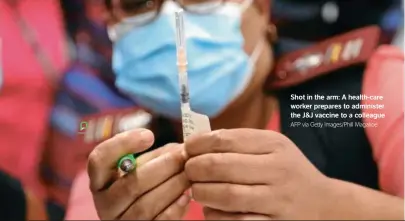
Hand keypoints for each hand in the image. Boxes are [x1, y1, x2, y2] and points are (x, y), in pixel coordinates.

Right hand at [88, 129, 190, 219]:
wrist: (146, 217)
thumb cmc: (146, 184)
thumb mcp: (144, 167)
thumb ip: (157, 155)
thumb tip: (182, 148)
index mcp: (101, 180)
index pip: (99, 159)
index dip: (123, 144)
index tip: (149, 135)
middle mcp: (105, 204)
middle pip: (131, 184)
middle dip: (163, 167)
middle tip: (183, 156)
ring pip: (146, 205)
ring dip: (172, 186)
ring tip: (189, 174)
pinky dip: (175, 208)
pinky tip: (186, 195)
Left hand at [184, 129, 331, 219]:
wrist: (324, 205)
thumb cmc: (289, 172)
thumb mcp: (273, 147)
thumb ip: (240, 142)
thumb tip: (198, 142)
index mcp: (274, 145)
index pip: (226, 139)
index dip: (199, 144)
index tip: (187, 148)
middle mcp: (278, 170)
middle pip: (222, 166)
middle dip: (195, 168)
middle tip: (188, 170)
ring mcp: (277, 199)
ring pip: (227, 195)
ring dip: (202, 192)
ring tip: (195, 190)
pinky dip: (216, 216)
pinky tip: (211, 209)